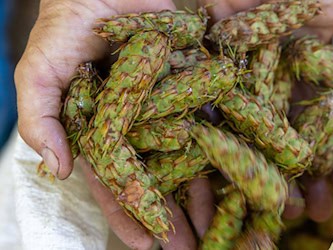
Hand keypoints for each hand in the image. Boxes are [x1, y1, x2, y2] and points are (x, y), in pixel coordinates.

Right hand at [14, 0, 215, 248]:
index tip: (145, 244)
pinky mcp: (192, 85)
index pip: (114, 182)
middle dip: (171, 215)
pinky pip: (209, 119)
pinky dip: (221, 145)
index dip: (127, 214)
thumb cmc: (66, 28)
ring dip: (201, 192)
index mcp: (102, 132)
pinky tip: (234, 174)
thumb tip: (56, 169)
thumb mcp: (40, 72)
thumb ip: (41, 119)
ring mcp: (167, 108)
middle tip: (188, 249)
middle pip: (157, 178)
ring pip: (186, 157)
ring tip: (214, 226)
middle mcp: (138, 126)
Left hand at [198, 0, 332, 221]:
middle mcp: (277, 88)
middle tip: (314, 212)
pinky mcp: (217, 82)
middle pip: (293, 140)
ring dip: (272, 174)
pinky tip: (241, 180)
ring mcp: (247, 88)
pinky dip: (230, 148)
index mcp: (307, 78)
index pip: (325, 126)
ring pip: (261, 138)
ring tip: (284, 209)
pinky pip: (223, 119)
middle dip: (305, 178)